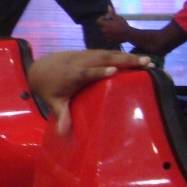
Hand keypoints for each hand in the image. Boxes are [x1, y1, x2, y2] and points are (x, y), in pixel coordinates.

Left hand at [27, 50, 149, 135]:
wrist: (39, 69)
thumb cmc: (49, 89)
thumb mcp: (54, 103)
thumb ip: (62, 116)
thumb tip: (63, 134)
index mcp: (71, 75)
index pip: (86, 72)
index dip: (98, 71)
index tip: (113, 71)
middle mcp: (79, 62)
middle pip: (102, 58)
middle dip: (124, 60)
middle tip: (145, 63)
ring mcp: (84, 56)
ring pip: (107, 53)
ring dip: (127, 56)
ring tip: (147, 61)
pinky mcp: (88, 53)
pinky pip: (106, 52)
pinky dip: (120, 55)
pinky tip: (136, 59)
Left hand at [97, 7, 130, 43]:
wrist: (128, 34)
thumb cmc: (123, 25)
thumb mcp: (118, 17)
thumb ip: (112, 13)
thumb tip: (108, 6)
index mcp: (105, 25)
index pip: (98, 21)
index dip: (101, 18)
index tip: (107, 18)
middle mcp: (104, 31)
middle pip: (101, 26)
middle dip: (105, 24)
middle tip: (112, 23)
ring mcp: (107, 36)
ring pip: (105, 31)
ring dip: (108, 29)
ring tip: (115, 28)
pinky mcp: (110, 40)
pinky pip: (108, 36)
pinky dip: (110, 34)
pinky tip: (116, 33)